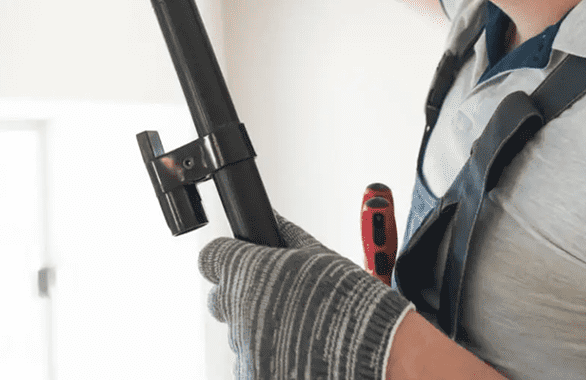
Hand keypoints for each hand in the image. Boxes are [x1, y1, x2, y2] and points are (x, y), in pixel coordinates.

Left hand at [199, 215, 412, 379]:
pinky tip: (295, 351)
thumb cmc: (350, 305)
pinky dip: (267, 359)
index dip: (226, 259)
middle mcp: (237, 311)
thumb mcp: (319, 256)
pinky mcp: (253, 377)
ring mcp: (244, 350)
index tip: (237, 262)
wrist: (375, 356)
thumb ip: (287, 238)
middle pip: (221, 298)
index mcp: (247, 272)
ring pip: (239, 334)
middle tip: (273, 299)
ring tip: (295, 330)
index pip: (211, 258)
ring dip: (257, 330)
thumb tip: (274, 222)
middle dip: (241, 296)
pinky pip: (251, 364)